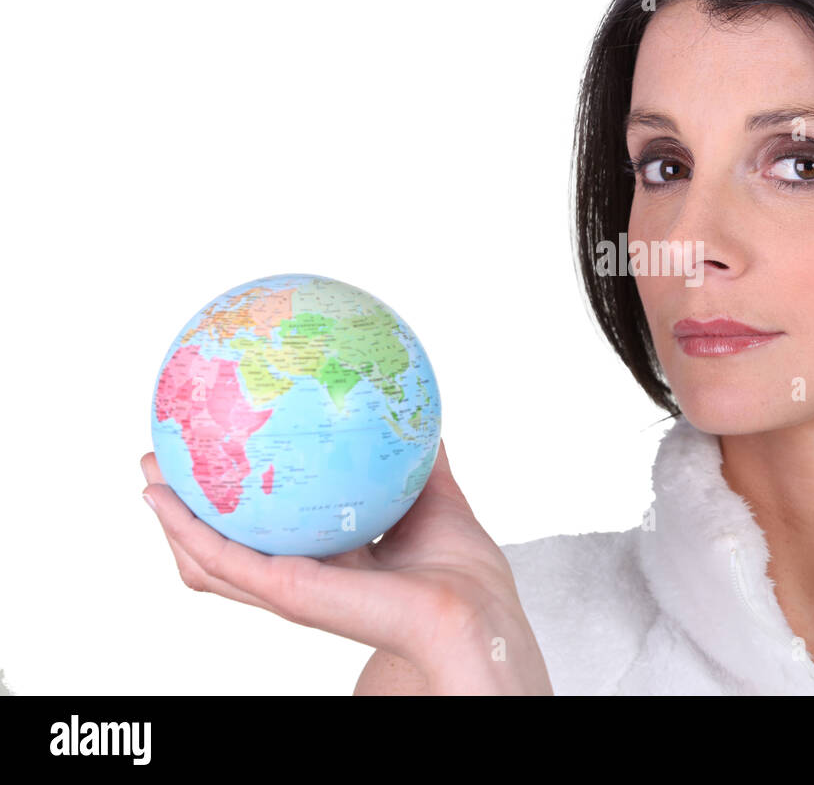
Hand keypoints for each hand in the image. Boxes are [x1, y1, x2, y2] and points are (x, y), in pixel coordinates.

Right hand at [141, 439, 553, 693]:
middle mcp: (300, 573)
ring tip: (149, 476)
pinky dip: (185, 530)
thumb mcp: (431, 492)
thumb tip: (410, 404)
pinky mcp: (284, 591)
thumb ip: (417, 454)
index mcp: (327, 555)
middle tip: (161, 461)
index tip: (213, 454)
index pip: (267, 529)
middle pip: (224, 546)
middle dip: (186, 509)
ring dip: (171, 520)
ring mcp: (287, 586)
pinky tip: (162, 499)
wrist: (470, 604)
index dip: (234, 498)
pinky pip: (219, 560)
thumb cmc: (459, 563)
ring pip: (206, 559)